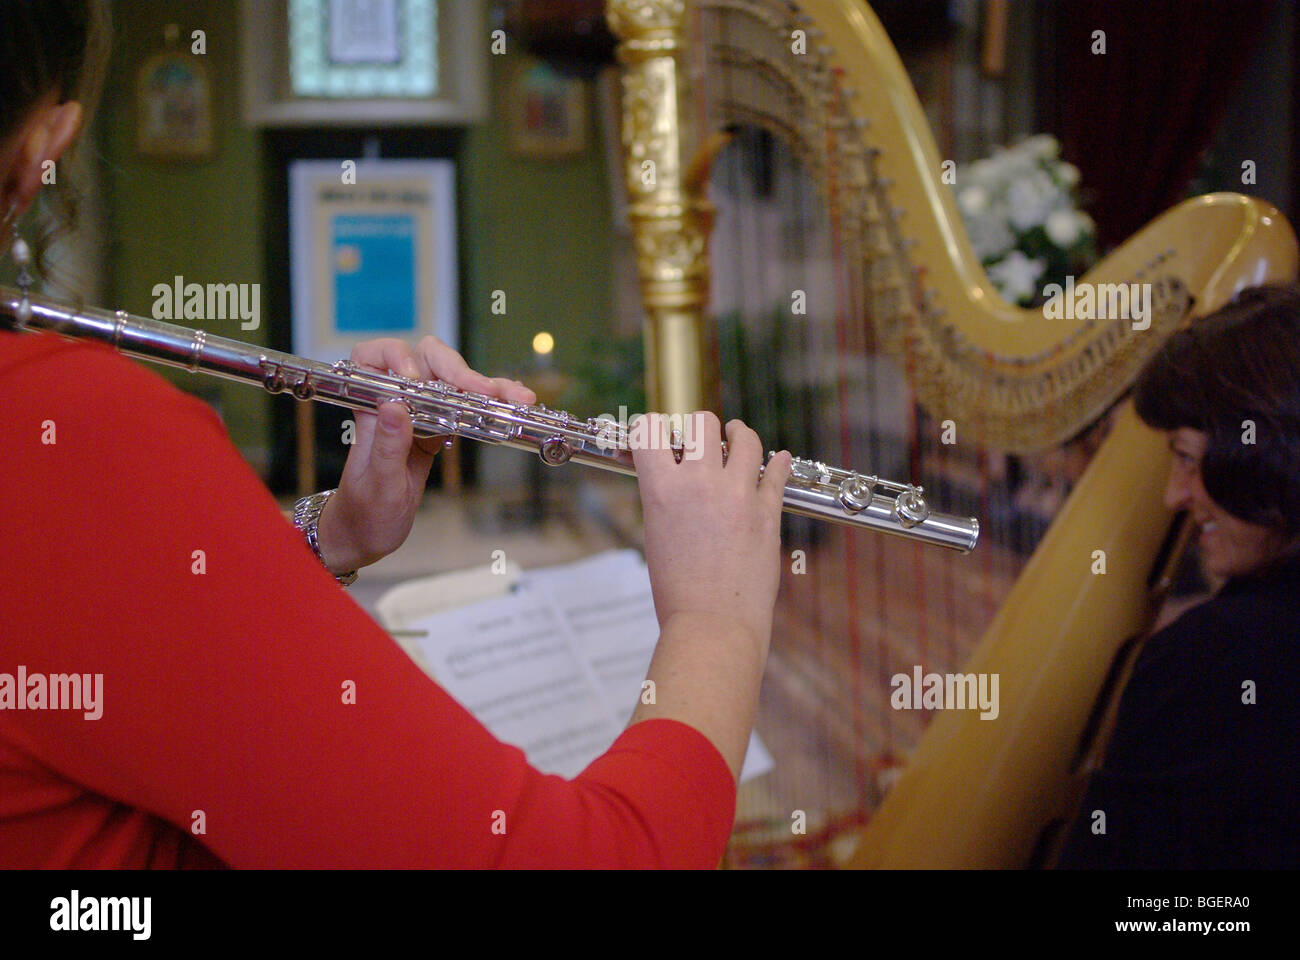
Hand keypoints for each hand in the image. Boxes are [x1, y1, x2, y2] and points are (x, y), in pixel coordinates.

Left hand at [315, 336, 535, 573]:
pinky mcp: (438, 429)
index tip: (415, 378)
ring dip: (487, 386)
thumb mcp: (377, 484)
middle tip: (486, 392)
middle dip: (458, 370)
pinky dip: (490, 407)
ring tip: (518, 398)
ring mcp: (419, 414)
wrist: (367, 534)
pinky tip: (512, 408)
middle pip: (426, 362)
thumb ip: (386, 445)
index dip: (394, 355)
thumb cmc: (364, 512)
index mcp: (370, 409)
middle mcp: (396, 403)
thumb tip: (394, 406)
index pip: (373, 359)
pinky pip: (465, 408)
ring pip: (452, 383)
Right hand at [630, 412, 791, 645]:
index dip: (651, 427)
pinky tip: (776, 460)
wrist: (713, 625)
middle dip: (698, 428)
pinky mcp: (768, 511)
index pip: (650, 431)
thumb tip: (678, 480)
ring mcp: (739, 494)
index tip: (658, 433)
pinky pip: (776, 472)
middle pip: (701, 423)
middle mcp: (700, 482)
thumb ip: (668, 500)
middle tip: (701, 441)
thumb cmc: (677, 592)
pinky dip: (776, 463)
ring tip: (737, 437)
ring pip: (744, 439)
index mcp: (662, 489)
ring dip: (738, 435)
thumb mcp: (656, 536)